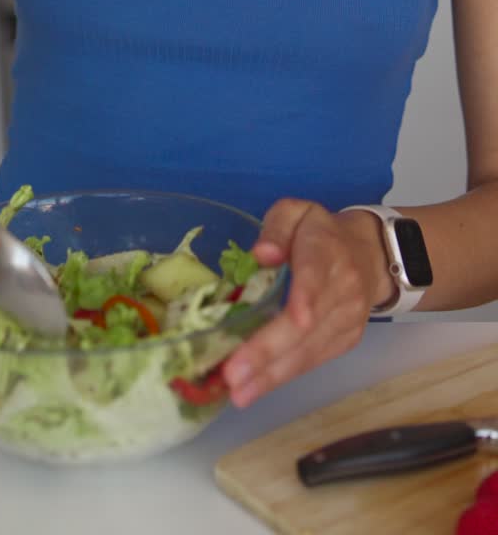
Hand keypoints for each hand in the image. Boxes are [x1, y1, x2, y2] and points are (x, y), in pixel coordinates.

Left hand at [222, 199, 392, 407]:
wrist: (369, 253)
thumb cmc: (318, 232)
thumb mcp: (295, 211)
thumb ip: (277, 226)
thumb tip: (262, 254)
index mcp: (325, 248)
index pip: (316, 272)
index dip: (306, 296)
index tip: (294, 318)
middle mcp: (343, 286)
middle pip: (307, 324)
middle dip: (270, 350)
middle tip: (234, 374)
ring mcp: (348, 318)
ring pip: (309, 349)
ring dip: (272, 374)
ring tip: (237, 393)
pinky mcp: (347, 340)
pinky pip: (313, 360)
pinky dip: (283, 376)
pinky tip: (255, 388)